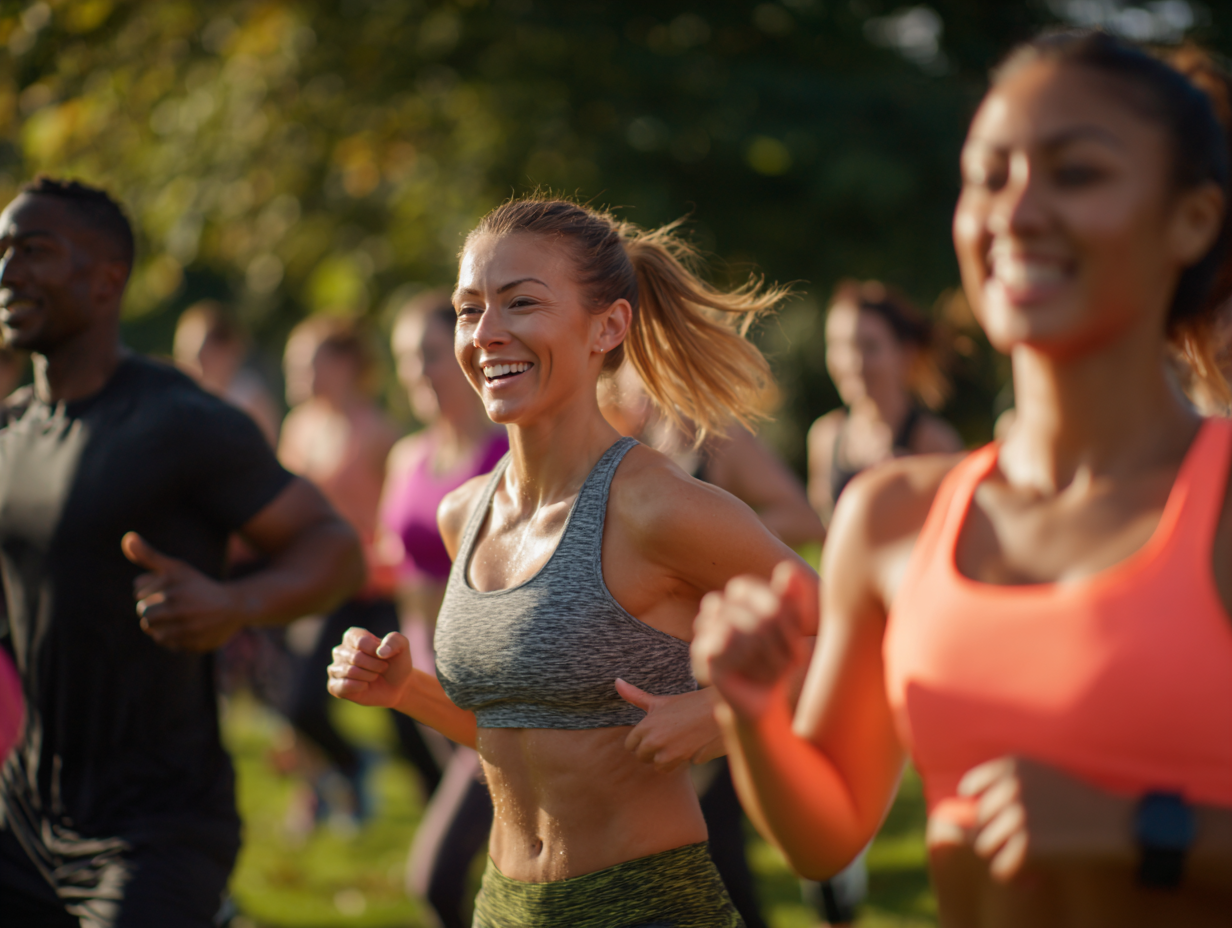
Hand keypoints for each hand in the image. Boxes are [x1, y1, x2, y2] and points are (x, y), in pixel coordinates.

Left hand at [122, 532, 241, 650]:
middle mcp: (180, 605)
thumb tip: (127, 537)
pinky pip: (171, 646)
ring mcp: (189, 626)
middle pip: (145, 617)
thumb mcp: (175, 568)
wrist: (234, 607)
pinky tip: (191, 629)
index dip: (151, 593)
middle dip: (155, 613)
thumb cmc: (197, 586)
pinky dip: (177, 639)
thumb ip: (149, 555)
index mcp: (173, 585)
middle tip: (174, 607)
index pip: (139, 596)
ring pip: (156, 634)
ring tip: (180, 619)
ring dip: (163, 628)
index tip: (169, 590)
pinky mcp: (195, 643)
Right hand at [328, 627, 414, 709]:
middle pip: (355, 657)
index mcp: (352, 636)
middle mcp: (340, 650)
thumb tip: (380, 652)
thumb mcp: (402, 646)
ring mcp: (335, 669)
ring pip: (350, 671)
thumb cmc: (396, 663)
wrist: (398, 686)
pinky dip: (360, 687)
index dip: (376, 651)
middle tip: (382, 668)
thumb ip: (395, 641)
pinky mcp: (334, 686)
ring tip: (374, 676)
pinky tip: (365, 686)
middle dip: (375, 665)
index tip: (384, 655)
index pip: (361, 641)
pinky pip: (343, 686)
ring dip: (370, 676)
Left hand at [617, 681, 723, 772]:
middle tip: (669, 736)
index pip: (630, 745)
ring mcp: (668, 752)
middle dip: (652, 751)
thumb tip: (616, 682)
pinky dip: (679, 762)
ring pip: (658, 766)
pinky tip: (689, 747)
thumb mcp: (661, 701)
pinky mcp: (684, 761)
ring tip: (680, 741)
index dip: (642, 740)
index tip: (655, 733)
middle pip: (642, 757)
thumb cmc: (689, 704)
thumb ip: (635, 696)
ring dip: (667, 758)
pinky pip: (673, 769)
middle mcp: (653, 740)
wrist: (720, 709)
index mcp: (645, 725)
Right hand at [690, 560, 815, 719]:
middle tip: (795, 658)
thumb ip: (792, 597)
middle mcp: (714, 609)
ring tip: (780, 669)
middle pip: (746, 607)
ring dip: (768, 652)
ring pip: (737, 628)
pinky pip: (725, 648)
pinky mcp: (703, 657)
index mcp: (735, 596)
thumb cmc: (778, 657)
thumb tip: (788, 569)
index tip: (797, 628)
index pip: (745, 587)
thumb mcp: (793, 627)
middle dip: (778, 635)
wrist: (763, 698)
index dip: (773, 604)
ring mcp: (704, 631)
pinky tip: (762, 675)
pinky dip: (751, 663)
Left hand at [954, 755, 1131, 881]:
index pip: (970, 787)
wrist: (1115, 822)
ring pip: (985, 847)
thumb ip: (1004, 786)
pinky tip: (1032, 876)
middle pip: (978, 822)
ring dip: (1004, 857)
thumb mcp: (1040, 777)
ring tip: (1027, 860)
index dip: (980, 807)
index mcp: (1011, 764)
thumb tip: (961, 816)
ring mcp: (1016, 816)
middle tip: (1022, 846)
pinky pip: (1000, 869)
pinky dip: (1014, 876)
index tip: (994, 820)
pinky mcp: (1026, 845)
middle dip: (996, 836)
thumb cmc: (1077, 801)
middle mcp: (1008, 787)